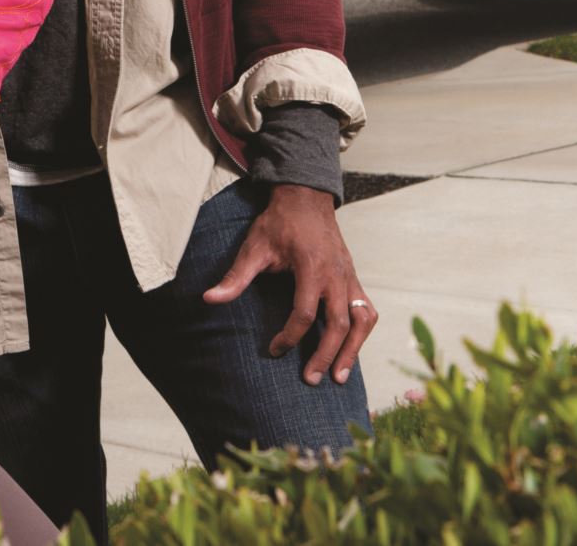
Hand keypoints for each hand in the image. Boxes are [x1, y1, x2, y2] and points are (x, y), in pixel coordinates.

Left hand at [202, 184, 376, 386]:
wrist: (306, 197)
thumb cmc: (279, 223)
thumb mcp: (254, 247)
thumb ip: (235, 277)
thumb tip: (208, 299)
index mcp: (312, 267)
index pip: (305, 312)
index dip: (289, 335)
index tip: (274, 349)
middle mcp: (336, 274)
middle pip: (339, 323)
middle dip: (326, 355)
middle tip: (310, 379)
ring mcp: (350, 277)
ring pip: (362, 320)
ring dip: (353, 350)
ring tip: (339, 377)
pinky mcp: (355, 279)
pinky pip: (367, 310)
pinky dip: (362, 333)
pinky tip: (350, 351)